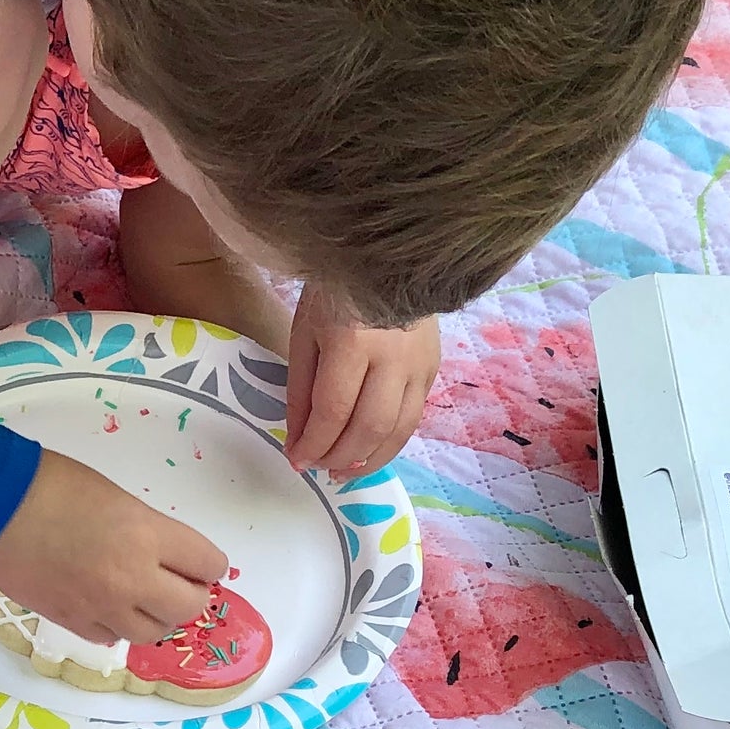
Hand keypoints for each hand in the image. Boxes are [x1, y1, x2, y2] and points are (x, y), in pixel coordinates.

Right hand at [0, 449, 226, 643]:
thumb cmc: (49, 485)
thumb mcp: (116, 497)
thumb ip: (146, 529)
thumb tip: (161, 555)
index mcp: (147, 536)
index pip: (208, 564)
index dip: (208, 563)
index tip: (200, 561)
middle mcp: (131, 579)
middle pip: (188, 608)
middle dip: (191, 594)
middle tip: (179, 581)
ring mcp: (101, 607)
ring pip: (153, 632)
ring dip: (157, 616)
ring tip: (144, 597)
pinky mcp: (71, 622)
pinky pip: (112, 637)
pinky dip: (119, 625)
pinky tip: (109, 606)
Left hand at [283, 295, 439, 478]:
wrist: (389, 258)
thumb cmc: (335, 293)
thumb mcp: (304, 335)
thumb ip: (301, 391)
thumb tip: (299, 440)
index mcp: (352, 341)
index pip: (333, 410)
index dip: (313, 444)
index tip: (295, 460)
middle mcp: (392, 355)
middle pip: (369, 426)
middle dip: (340, 457)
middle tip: (319, 469)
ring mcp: (419, 362)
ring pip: (399, 429)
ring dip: (370, 459)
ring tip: (344, 471)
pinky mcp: (434, 367)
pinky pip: (414, 416)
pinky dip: (391, 441)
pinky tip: (370, 450)